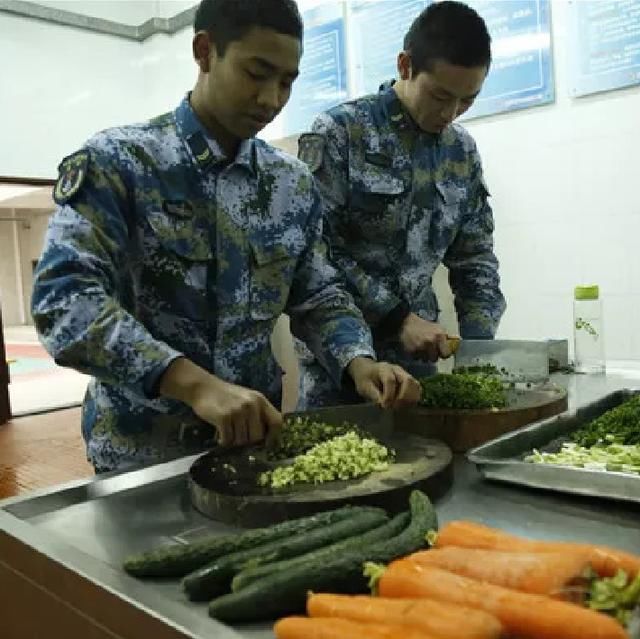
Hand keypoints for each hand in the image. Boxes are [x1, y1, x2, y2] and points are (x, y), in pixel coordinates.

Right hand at [159, 358, 281, 446]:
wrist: (203, 387)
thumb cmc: (226, 396)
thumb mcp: (247, 399)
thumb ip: (257, 414)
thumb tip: (265, 440)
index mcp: (260, 400)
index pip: (277, 421)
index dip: (274, 437)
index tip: (266, 445)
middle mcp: (251, 405)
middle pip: (257, 436)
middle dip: (248, 441)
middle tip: (238, 438)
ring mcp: (238, 410)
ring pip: (242, 440)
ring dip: (233, 441)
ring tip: (227, 432)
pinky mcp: (224, 417)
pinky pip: (228, 440)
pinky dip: (223, 441)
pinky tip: (219, 435)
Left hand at [347, 357, 420, 408]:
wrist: (368, 369)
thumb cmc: (365, 378)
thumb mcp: (364, 386)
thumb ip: (373, 394)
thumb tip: (383, 404)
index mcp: (384, 369)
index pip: (390, 380)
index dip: (389, 395)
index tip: (384, 405)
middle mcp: (397, 370)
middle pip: (407, 380)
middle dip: (402, 397)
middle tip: (394, 407)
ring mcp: (405, 374)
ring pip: (415, 385)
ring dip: (410, 398)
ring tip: (399, 407)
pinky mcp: (409, 380)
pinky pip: (417, 389)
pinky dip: (413, 398)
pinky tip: (405, 405)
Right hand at [399, 313, 451, 361]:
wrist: (406, 323)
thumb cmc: (423, 326)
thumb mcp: (437, 328)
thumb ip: (445, 337)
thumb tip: (457, 343)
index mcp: (439, 336)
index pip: (446, 354)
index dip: (443, 354)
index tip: (441, 353)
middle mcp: (431, 342)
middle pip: (434, 359)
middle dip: (432, 356)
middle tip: (429, 350)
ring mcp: (420, 347)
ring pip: (425, 360)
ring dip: (423, 356)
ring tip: (420, 348)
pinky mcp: (411, 351)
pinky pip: (416, 358)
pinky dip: (415, 355)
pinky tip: (414, 348)